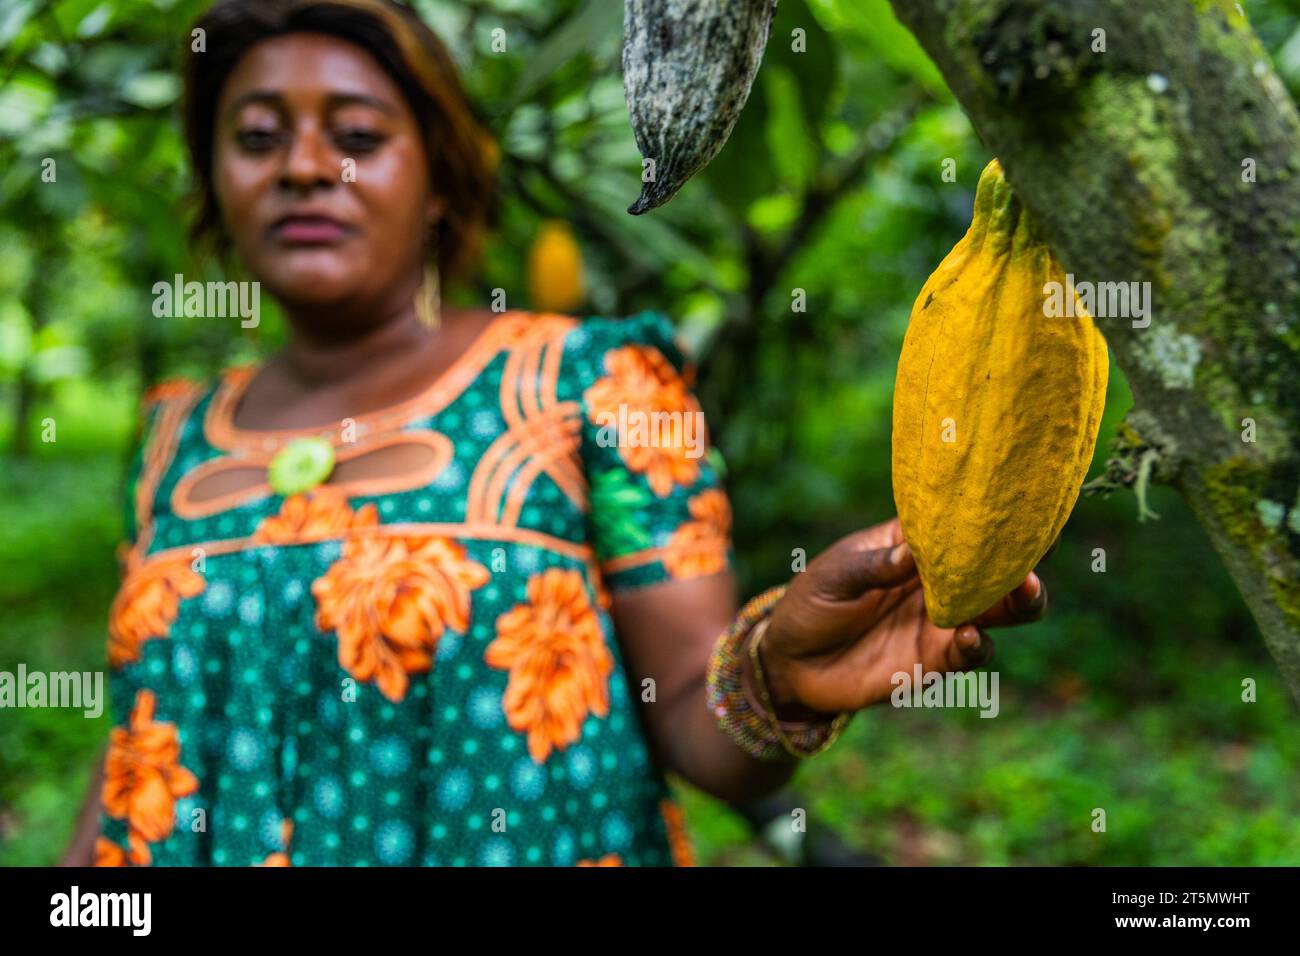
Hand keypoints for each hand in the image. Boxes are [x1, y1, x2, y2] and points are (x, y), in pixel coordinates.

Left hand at [758, 517, 1047, 717]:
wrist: (792, 662)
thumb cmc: (812, 602)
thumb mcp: (836, 575)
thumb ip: (875, 566)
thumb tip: (912, 552)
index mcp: (916, 545)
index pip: (961, 523)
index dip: (993, 514)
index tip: (1022, 502)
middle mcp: (940, 580)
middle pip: (998, 566)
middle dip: (1023, 557)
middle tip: (1034, 551)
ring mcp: (944, 620)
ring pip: (1003, 610)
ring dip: (1020, 600)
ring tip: (1025, 589)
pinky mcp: (937, 659)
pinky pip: (974, 652)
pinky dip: (979, 644)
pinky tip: (970, 636)